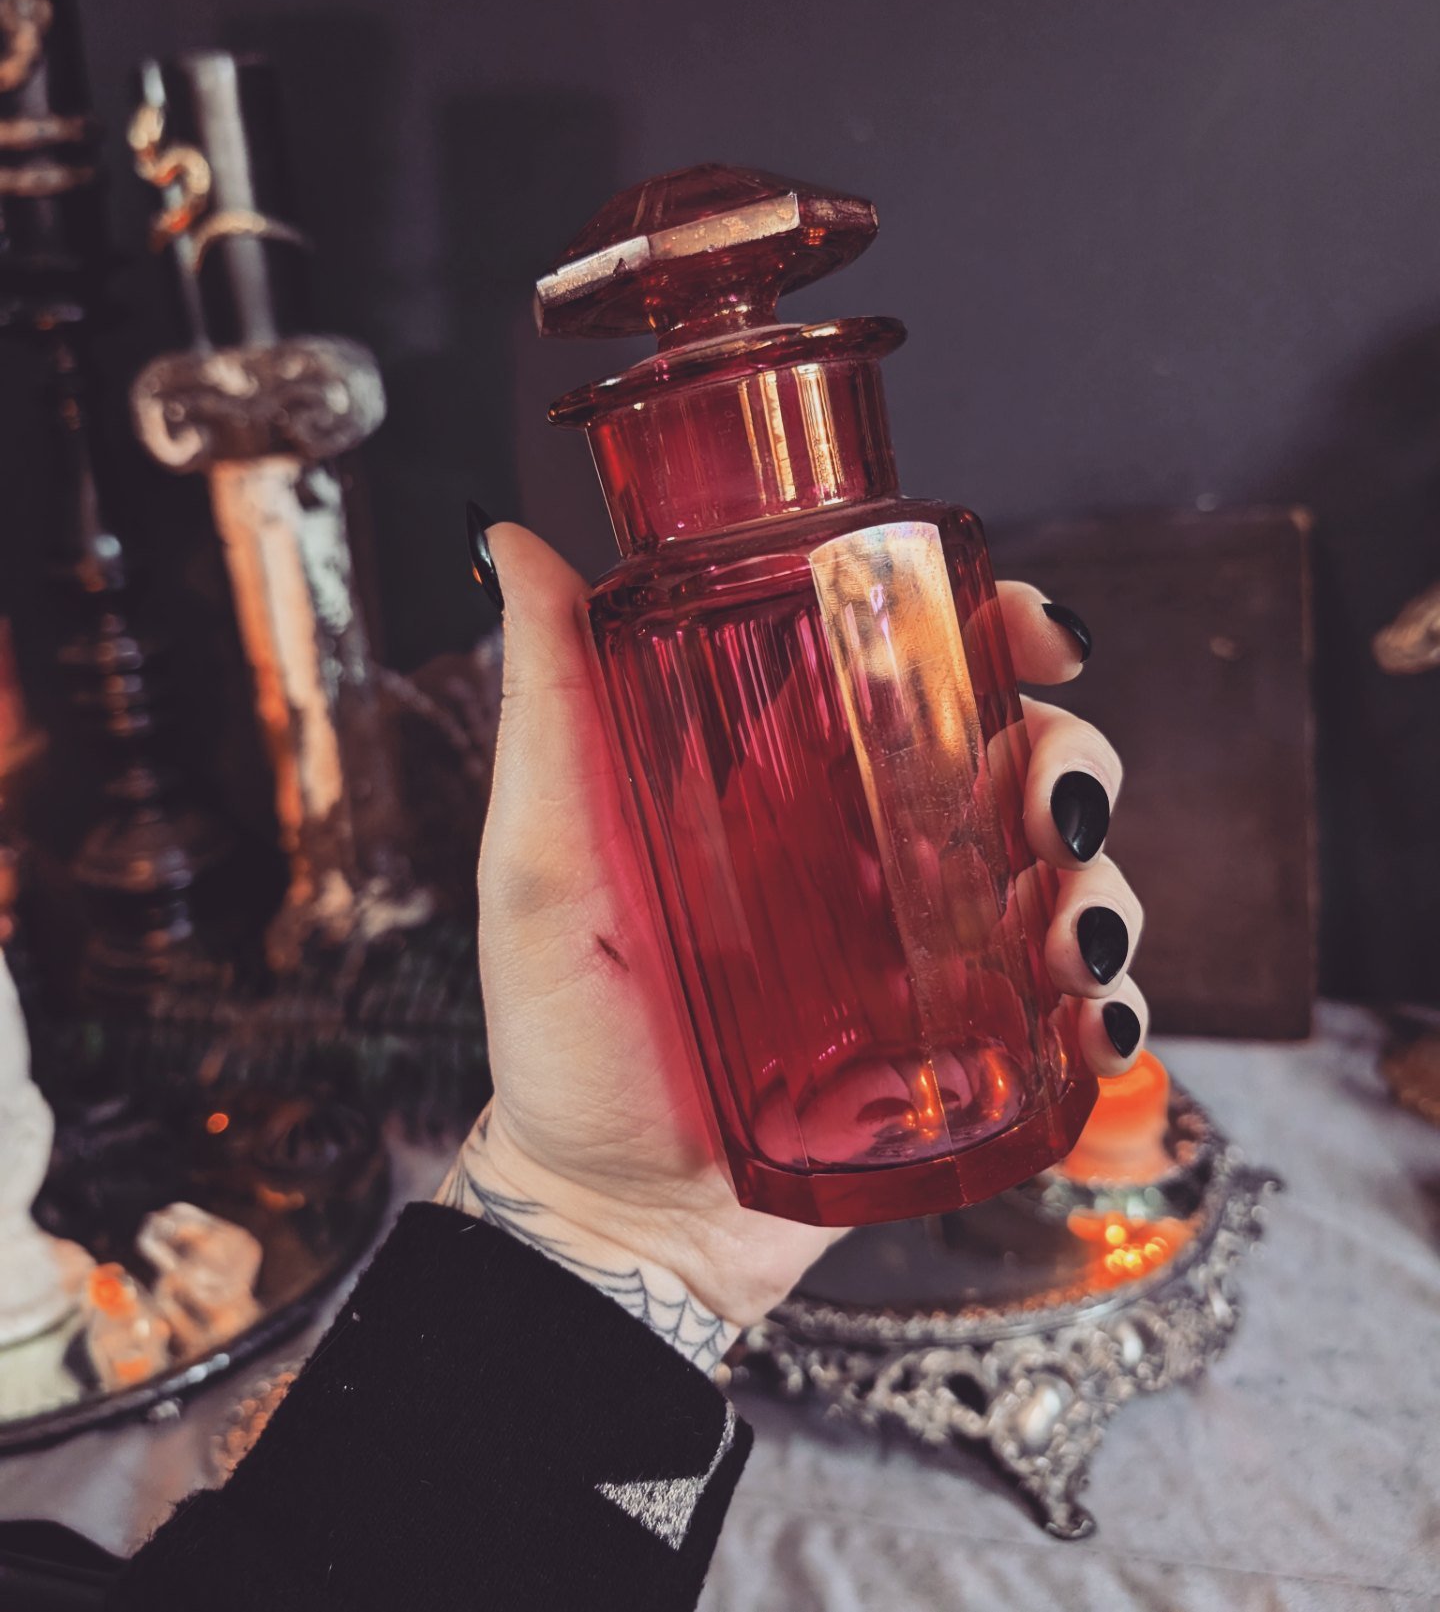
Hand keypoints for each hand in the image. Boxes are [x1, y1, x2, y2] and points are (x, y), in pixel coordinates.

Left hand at [439, 525, 1146, 1363]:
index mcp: (783, 781)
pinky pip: (1065, 1004)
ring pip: (1063, 874)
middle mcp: (867, 850)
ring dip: (1102, 886)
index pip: (908, 667)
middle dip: (1071, 760)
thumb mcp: (541, 861)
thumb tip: (514, 544)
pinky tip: (1090, 1019)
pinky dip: (1107, 1000)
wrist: (609, 1222)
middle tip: (1053, 809)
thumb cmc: (562, 1042)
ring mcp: (921, 950)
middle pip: (1015, 760)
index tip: (1037, 632)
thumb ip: (546, 708)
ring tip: (1068, 940)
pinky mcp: (955, 1049)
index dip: (990, 628)